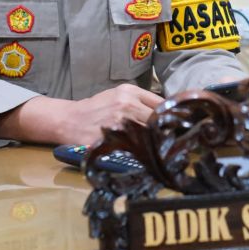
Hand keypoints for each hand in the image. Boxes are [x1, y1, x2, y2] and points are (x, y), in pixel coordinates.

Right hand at [0, 84, 163, 144]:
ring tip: (163, 152)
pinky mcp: (111, 139)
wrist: (69, 120)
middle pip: (158, 120)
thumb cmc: (96, 109)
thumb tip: (168, 113)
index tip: (180, 125)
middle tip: (177, 143)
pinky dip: (142, 154)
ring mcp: (118, 122)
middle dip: (167, 132)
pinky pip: (134, 148)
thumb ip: (141, 101)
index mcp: (129, 91)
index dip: (173, 116)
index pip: (161, 103)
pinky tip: (147, 158)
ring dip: (157, 144)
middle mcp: (125, 104)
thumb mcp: (118, 96)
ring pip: (149, 135)